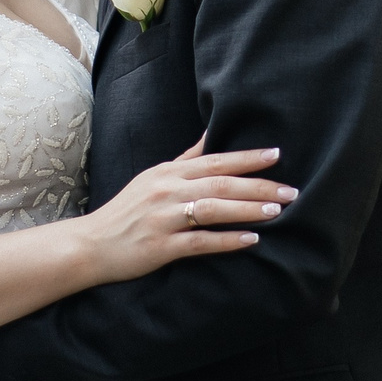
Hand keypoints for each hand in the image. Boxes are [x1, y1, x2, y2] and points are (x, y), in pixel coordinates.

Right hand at [79, 136, 289, 285]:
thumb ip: (186, 159)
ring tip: (277, 211)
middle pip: (221, 183)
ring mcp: (164, 218)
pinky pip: (200, 241)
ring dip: (248, 209)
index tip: (277, 154)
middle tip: (291, 190)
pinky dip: (227, 240)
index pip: (215, 160)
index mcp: (168, 172)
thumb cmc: (126, 211)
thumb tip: (212, 135)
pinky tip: (250, 240)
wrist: (90, 244)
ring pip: (214, 209)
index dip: (247, 158)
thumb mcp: (153, 177)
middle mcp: (167, 190)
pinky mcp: (161, 245)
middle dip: (259, 186)